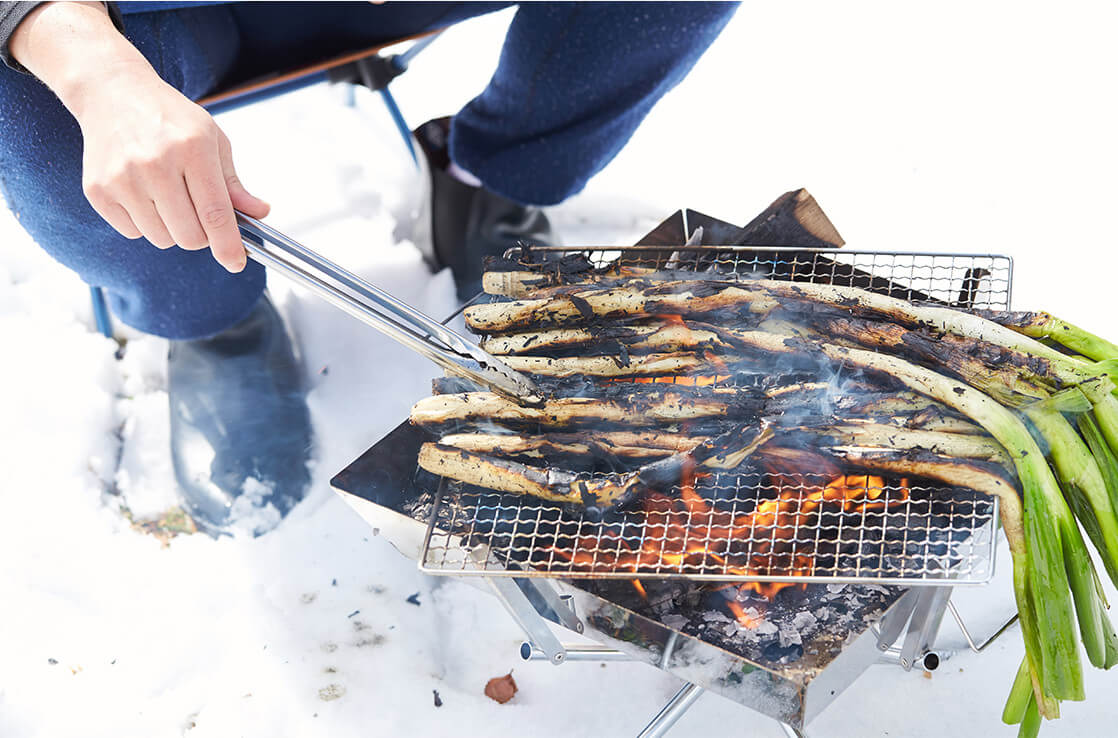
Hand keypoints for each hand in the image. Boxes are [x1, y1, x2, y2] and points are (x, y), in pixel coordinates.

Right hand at [10, 1, 267, 272]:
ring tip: (167, 196)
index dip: (228, 245)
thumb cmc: (169, 118)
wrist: (113, 93)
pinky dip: (144, 223)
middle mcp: (155, 164)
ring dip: (172, 229)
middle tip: (196, 210)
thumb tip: (259, 213)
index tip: (236, 263)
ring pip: (162, 239)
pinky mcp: (98, 190)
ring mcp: (122, 178)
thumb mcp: (212, 140)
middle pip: (189, 236)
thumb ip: (234, 183)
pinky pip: (133, 233)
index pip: (215, 213)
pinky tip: (143, 193)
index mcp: (192, 149)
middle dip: (201, 235)